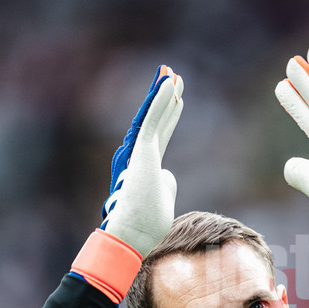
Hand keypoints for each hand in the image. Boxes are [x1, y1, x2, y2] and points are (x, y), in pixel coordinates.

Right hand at [101, 65, 184, 256]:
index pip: (161, 133)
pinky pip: (152, 121)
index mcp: (148, 165)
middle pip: (157, 120)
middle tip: (173, 74)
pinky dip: (159, 101)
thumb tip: (167, 176)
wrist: (131, 235)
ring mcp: (140, 152)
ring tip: (171, 73)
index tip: (177, 97)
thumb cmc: (145, 225)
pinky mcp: (141, 152)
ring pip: (153, 115)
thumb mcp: (162, 201)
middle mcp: (141, 155)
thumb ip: (166, 185)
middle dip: (166, 96)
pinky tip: (168, 83)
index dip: (170, 114)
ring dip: (162, 92)